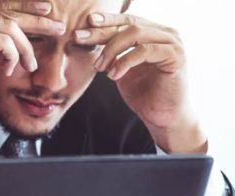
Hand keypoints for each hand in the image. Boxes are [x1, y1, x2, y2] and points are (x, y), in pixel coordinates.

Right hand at [0, 1, 64, 150]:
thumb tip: (16, 29)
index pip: (0, 3)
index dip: (26, 5)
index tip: (47, 10)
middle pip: (8, 11)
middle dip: (37, 20)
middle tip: (58, 28)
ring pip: (10, 28)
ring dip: (26, 48)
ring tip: (30, 65)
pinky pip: (5, 43)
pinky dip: (12, 57)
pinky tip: (9, 70)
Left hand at [75, 12, 205, 153]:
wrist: (162, 116)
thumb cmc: (143, 93)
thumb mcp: (120, 68)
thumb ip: (111, 53)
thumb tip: (86, 39)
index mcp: (153, 33)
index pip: (127, 19)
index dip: (106, 20)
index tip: (85, 23)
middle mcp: (165, 34)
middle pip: (129, 25)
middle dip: (101, 32)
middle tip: (79, 38)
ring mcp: (172, 43)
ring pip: (135, 34)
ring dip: (111, 49)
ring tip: (99, 67)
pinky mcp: (175, 56)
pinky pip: (144, 51)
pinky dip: (125, 61)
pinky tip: (113, 75)